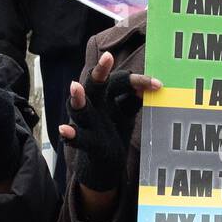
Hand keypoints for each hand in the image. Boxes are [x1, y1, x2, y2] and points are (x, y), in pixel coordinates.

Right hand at [59, 51, 160, 192]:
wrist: (104, 164)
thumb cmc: (114, 132)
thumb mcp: (126, 114)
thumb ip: (133, 100)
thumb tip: (146, 87)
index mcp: (106, 97)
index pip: (119, 81)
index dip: (137, 81)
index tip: (158, 85)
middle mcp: (94, 106)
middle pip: (94, 85)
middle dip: (100, 72)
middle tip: (108, 57)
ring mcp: (89, 124)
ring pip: (80, 109)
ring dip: (78, 98)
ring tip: (75, 86)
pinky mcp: (88, 143)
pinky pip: (77, 138)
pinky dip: (70, 134)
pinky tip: (63, 129)